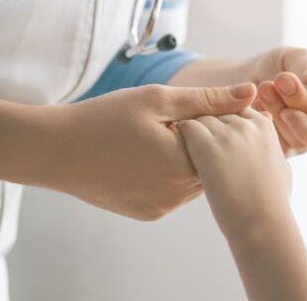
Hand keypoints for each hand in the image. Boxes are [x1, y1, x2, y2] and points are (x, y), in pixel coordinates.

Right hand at [42, 83, 256, 220]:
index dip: (216, 120)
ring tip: (157, 136)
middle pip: (210, 163)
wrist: (54, 151)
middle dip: (203, 141)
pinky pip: (172, 191)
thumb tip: (251, 93)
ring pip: (192, 178)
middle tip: (173, 119)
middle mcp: (176, 193)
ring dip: (187, 158)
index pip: (223, 142)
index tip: (196, 106)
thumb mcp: (158, 99)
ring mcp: (161, 207)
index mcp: (184, 163)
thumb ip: (208, 99)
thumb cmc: (103, 118)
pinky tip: (145, 155)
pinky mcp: (147, 213)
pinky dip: (168, 173)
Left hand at [176, 108, 292, 236]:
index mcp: (264, 124)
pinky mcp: (207, 146)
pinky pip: (186, 128)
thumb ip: (274, 151)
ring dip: (193, 135)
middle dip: (207, 129)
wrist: (262, 224)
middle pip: (216, 112)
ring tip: (191, 157)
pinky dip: (181, 140)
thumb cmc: (272, 204)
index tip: (220, 148)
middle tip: (202, 153)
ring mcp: (227, 134)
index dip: (224, 127)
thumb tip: (277, 151)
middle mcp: (246, 123)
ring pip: (199, 118)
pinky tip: (183, 159)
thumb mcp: (282, 168)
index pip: (235, 109)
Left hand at [246, 47, 306, 153]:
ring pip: (301, 137)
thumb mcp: (295, 57)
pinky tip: (256, 103)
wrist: (248, 76)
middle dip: (300, 100)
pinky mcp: (286, 149)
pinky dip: (268, 123)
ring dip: (280, 110)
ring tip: (264, 86)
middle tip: (282, 79)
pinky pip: (281, 145)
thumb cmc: (279, 63)